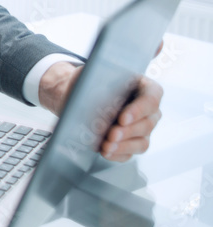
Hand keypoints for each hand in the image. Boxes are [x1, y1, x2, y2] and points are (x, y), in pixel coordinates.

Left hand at [39, 62, 163, 161]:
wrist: (75, 95)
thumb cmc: (88, 81)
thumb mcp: (92, 72)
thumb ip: (100, 74)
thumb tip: (98, 80)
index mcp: (144, 86)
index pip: (151, 98)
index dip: (138, 110)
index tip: (122, 118)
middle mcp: (148, 109)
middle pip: (148, 123)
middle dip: (128, 131)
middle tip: (112, 134)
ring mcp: (142, 128)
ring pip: (142, 141)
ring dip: (124, 145)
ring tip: (106, 146)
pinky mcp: (132, 142)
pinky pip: (131, 153)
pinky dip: (118, 154)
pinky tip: (106, 152)